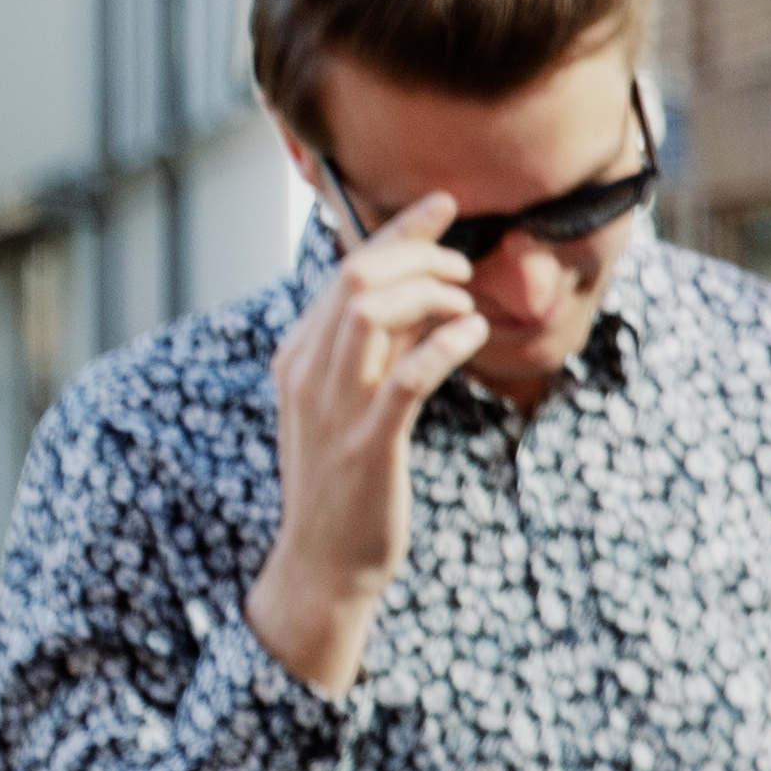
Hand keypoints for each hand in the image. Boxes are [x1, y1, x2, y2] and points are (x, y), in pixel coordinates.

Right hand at [247, 185, 485, 695]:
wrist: (321, 566)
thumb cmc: (343, 483)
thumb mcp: (345, 404)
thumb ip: (373, 351)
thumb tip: (421, 296)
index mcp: (297, 357)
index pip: (344, 269)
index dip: (398, 230)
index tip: (444, 205)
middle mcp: (307, 373)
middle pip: (357, 276)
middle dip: (421, 254)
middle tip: (466, 266)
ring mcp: (334, 409)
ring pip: (374, 311)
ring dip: (432, 292)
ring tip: (467, 304)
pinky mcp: (367, 444)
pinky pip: (408, 375)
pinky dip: (446, 343)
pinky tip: (473, 336)